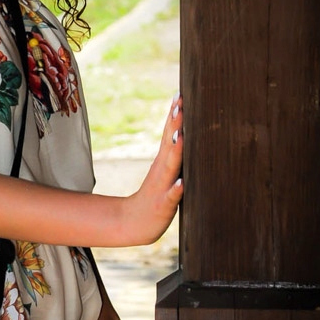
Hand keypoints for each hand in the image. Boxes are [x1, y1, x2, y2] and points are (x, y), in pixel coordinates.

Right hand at [125, 95, 183, 244]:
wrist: (134, 224)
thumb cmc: (156, 197)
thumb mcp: (166, 172)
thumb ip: (174, 153)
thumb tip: (185, 131)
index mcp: (164, 162)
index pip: (171, 134)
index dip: (175, 116)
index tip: (180, 95)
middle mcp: (162, 171)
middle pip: (170, 144)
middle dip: (175, 125)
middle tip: (179, 105)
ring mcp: (162, 187)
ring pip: (170, 167)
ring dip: (176, 152)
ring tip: (181, 136)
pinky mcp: (163, 206)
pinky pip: (171, 197)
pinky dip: (176, 189)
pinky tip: (181, 183)